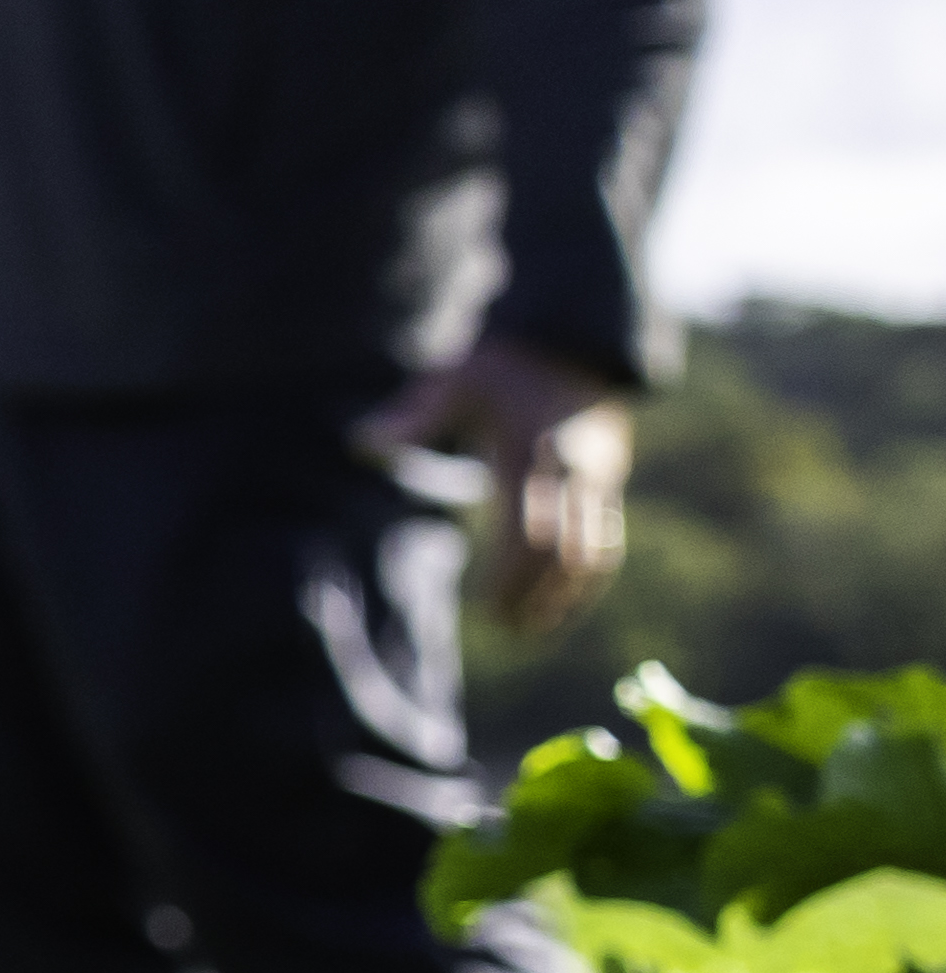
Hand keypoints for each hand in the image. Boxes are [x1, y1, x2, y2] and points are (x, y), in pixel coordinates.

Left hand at [373, 335, 632, 634]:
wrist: (570, 342)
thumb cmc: (501, 366)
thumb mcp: (456, 381)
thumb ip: (413, 416)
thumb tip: (359, 445)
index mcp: (535, 452)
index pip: (531, 530)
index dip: (511, 574)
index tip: (485, 606)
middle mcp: (577, 471)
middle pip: (566, 551)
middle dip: (537, 594)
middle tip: (502, 628)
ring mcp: (602, 479)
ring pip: (595, 551)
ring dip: (566, 595)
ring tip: (529, 630)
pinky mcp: (612, 483)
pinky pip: (608, 539)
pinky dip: (588, 577)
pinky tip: (560, 604)